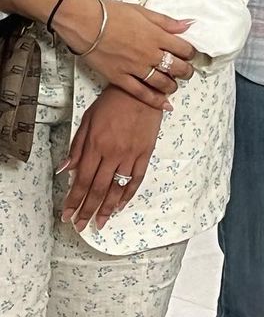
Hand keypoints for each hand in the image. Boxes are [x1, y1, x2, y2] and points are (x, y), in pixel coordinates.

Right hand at [52, 0, 196, 109]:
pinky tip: (165, 105)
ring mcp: (135, 68)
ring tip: (174, 86)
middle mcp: (149, 54)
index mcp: (156, 35)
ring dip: (172, 86)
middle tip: (186, 72)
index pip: (183, 48)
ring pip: (161, 82)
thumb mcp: (142, 11)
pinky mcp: (119, 78)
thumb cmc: (112, 13)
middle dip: (185, 71)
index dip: (190, 53)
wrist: (85, 23)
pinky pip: (140, 93)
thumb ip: (166, 21)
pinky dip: (155, 101)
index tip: (190, 54)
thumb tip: (187, 25)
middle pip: (176, 67)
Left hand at [58, 86, 163, 232]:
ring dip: (107, 208)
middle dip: (87, 210)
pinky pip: (136, 178)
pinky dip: (128, 194)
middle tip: (80, 226)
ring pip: (117, 188)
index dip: (73, 200)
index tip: (66, 216)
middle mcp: (112, 153)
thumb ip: (76, 146)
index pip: (82, 180)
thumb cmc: (111, 102)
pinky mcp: (145, 153)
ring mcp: (131, 154)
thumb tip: (64, 170)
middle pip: (98, 189)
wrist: (142, 90)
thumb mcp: (88, 119)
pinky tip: (121, 205)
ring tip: (100, 223)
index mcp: (95, 145)